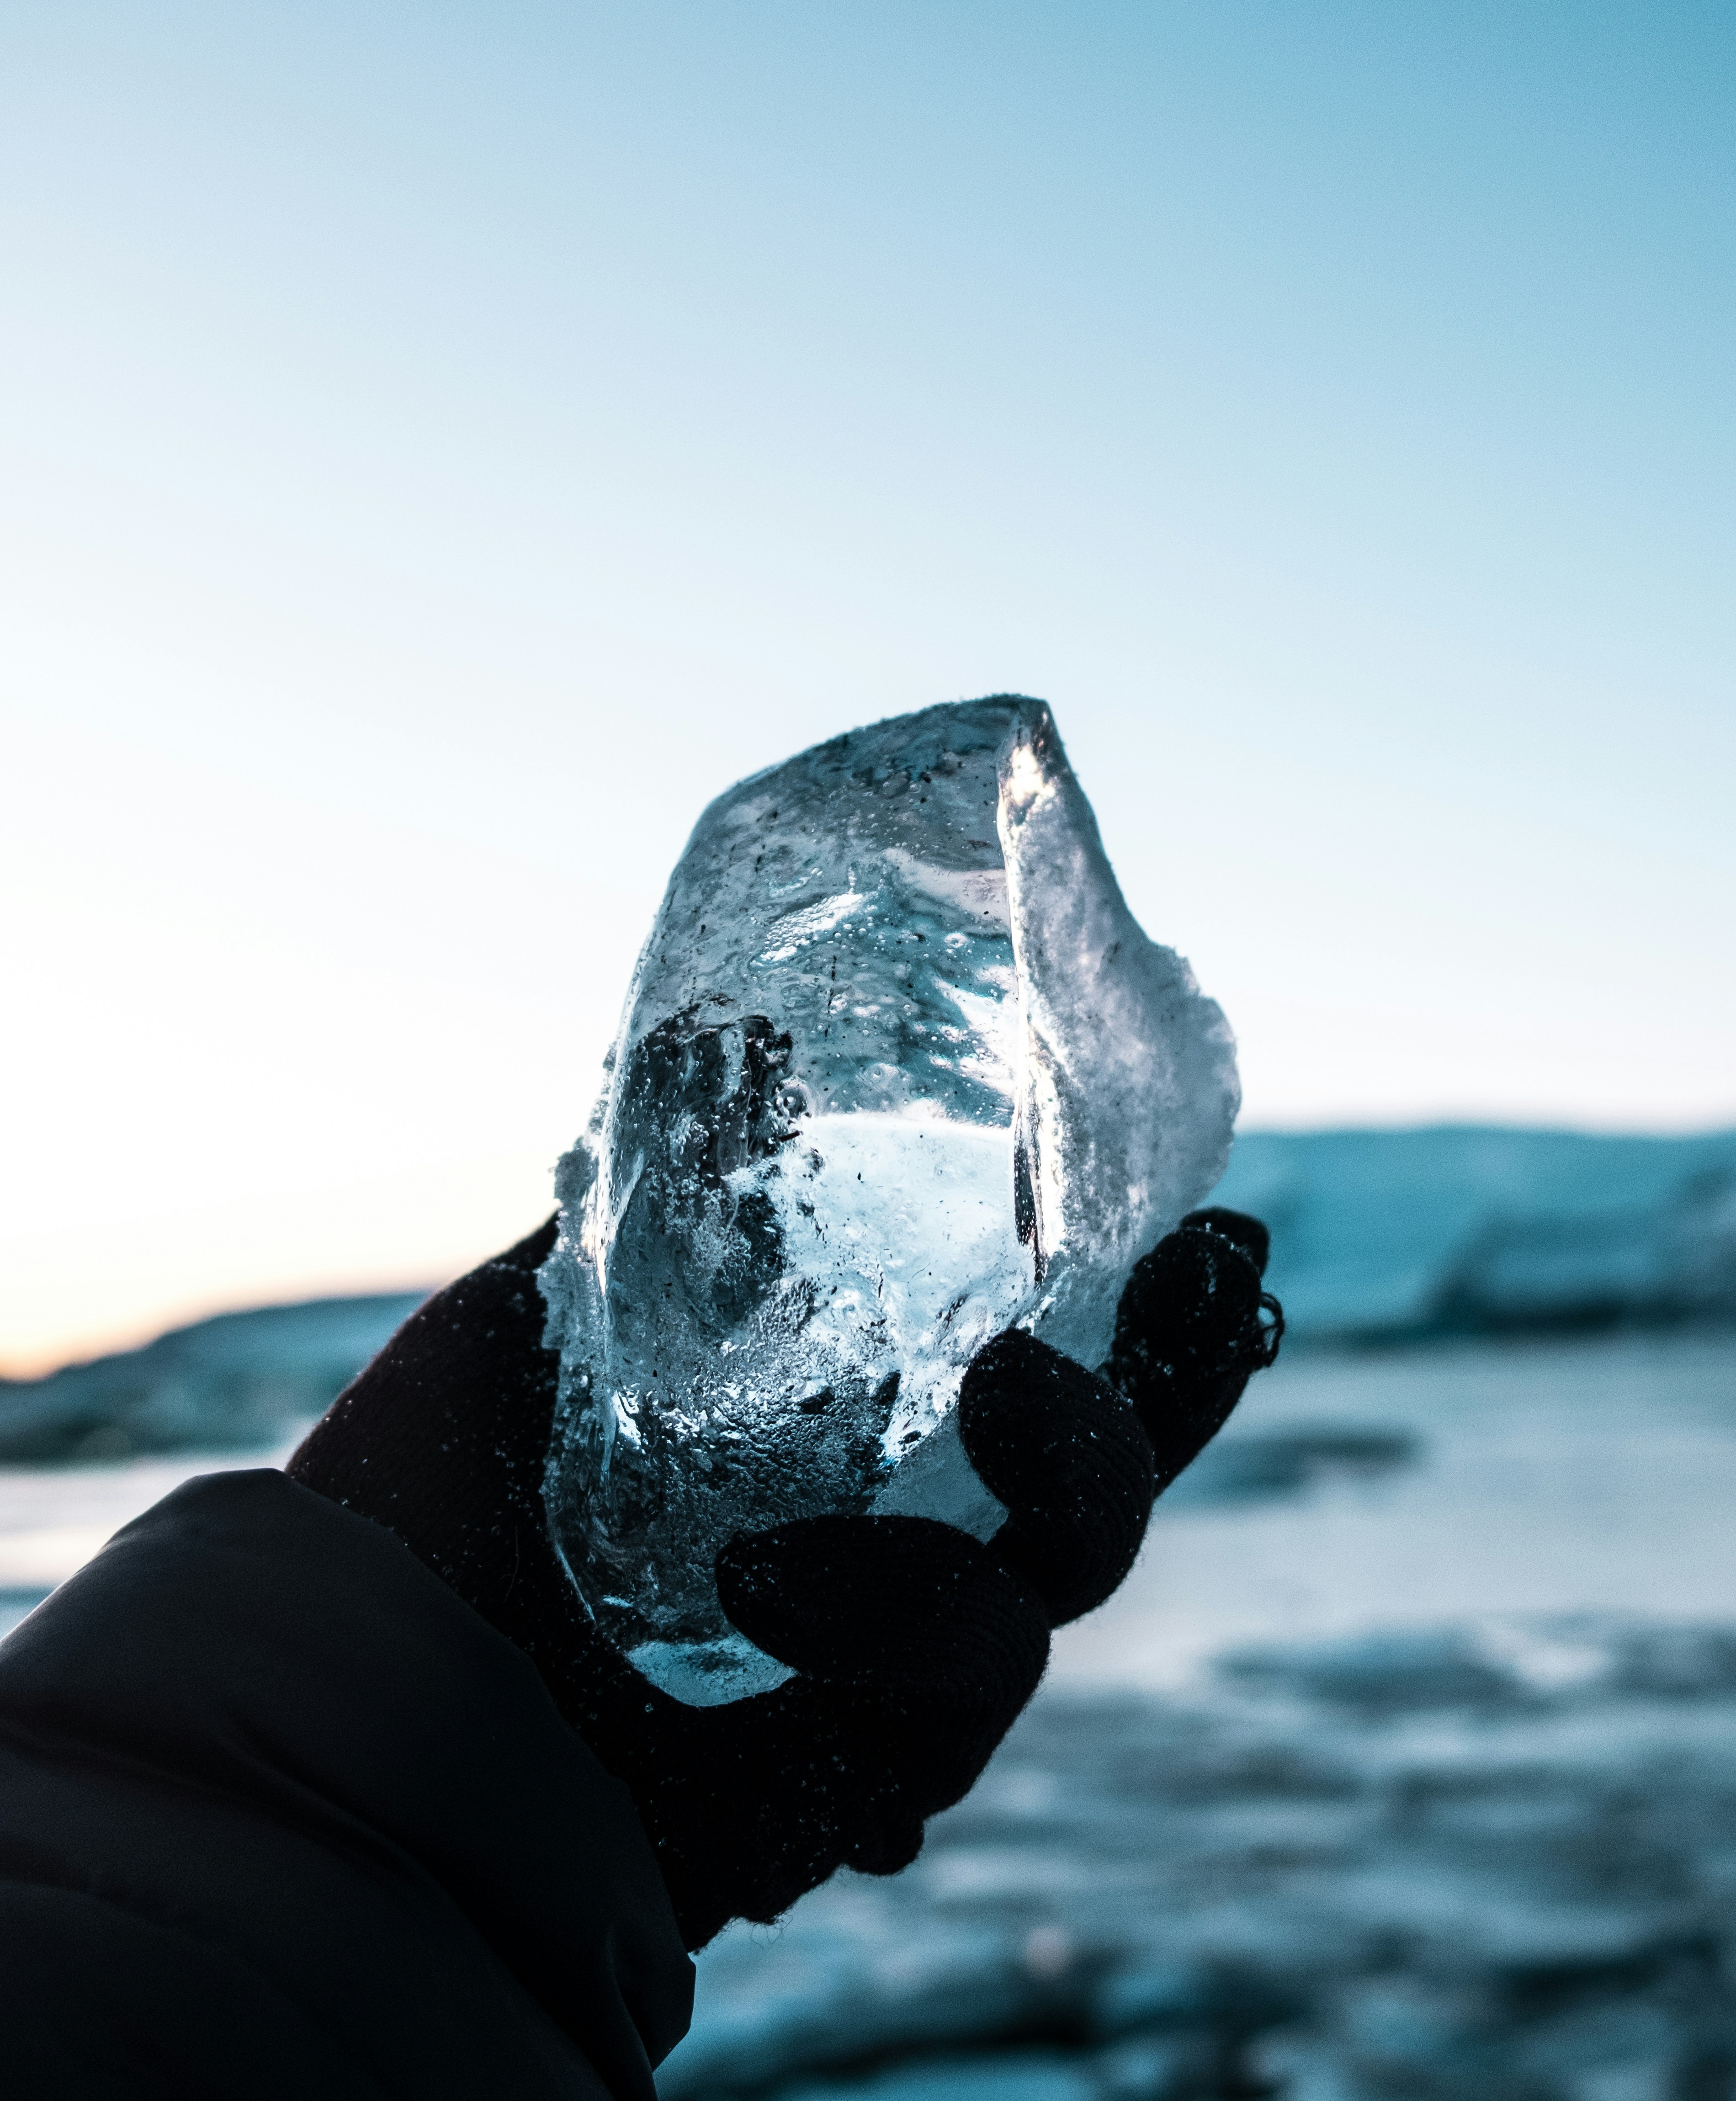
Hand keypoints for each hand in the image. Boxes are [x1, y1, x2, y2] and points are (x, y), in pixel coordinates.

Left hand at [287, 1207, 1279, 1946]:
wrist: (339, 1688)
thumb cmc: (426, 1500)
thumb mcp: (540, 1317)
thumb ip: (661, 1201)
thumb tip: (751, 1034)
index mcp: (840, 1446)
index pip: (1042, 1381)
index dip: (1153, 1322)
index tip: (1218, 1234)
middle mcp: (881, 1557)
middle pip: (1093, 1493)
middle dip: (1171, 1396)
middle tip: (1204, 1295)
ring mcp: (867, 1680)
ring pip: (1046, 1600)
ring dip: (1043, 1504)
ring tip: (954, 1429)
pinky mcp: (834, 1786)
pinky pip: (940, 1729)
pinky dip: (889, 1650)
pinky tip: (774, 1598)